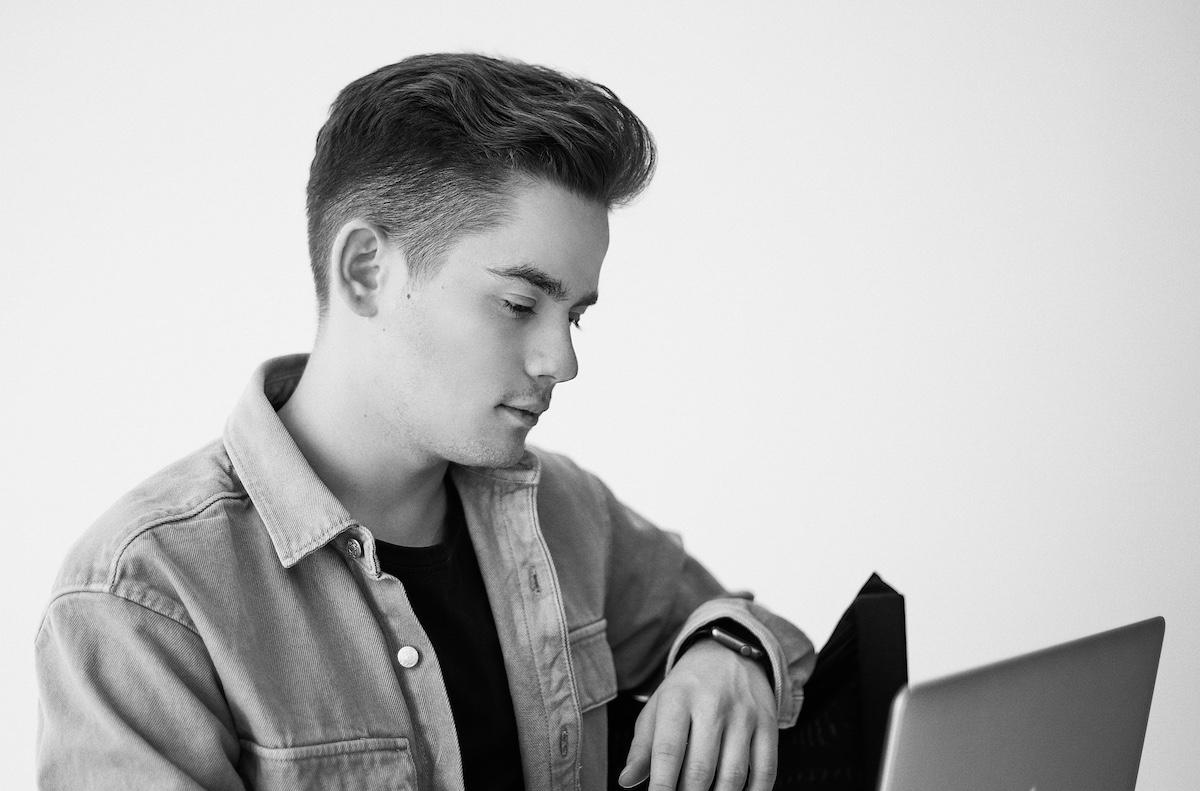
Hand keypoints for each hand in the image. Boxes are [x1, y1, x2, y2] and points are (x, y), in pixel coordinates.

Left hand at [618, 639, 776, 790]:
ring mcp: (744, 713)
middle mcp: (712, 703)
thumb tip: (626, 781)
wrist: (729, 653)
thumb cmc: (687, 689)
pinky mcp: (768, 723)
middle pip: (700, 768)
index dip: (661, 786)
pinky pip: (766, 770)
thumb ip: (642, 747)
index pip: (667, 750)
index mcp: (678, 697)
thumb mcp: (658, 707)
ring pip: (734, 774)